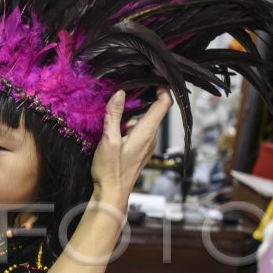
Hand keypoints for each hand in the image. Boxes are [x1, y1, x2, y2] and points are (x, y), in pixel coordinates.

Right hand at [90, 87, 171, 203]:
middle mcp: (151, 138)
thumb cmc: (110, 170)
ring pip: (141, 123)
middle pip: (151, 111)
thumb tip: (120, 93)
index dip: (162, 88)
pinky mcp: (140, 152)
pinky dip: (126, 129)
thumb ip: (114, 115)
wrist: (111, 195)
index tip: (153, 77)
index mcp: (146, 132)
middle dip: (136, 103)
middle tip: (119, 100)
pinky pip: (137, 133)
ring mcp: (146, 146)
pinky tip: (113, 136)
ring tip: (110, 123)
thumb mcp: (108, 140)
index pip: (164, 104)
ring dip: (127, 119)